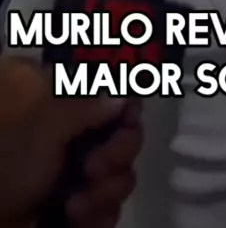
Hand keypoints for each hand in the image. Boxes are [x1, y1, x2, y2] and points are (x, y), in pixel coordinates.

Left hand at [0, 55, 141, 227]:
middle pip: (127, 135)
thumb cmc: (9, 166)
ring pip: (123, 175)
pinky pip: (111, 208)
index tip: (129, 120)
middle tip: (93, 168)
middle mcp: (79, 137)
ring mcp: (82, 175)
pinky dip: (99, 216)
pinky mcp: (84, 208)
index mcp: (66, 109)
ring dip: (106, 192)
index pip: (112, 95)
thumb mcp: (43, 129)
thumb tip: (120, 96)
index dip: (128, 106)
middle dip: (118, 154)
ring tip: (74, 206)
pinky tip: (76, 220)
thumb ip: (84, 107)